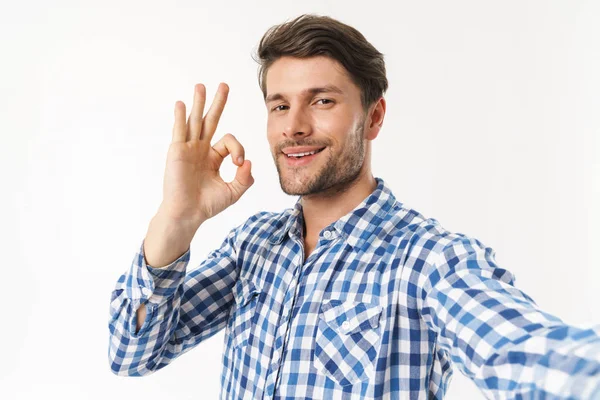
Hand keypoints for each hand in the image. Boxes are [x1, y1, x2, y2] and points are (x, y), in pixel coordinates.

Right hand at [158, 83, 253, 225]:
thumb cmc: (207, 205)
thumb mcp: (233, 192)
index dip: (238, 148)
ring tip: (201, 86)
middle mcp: (200, 149)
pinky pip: (180, 131)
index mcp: (213, 157)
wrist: (187, 214)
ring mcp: (188, 149)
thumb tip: (249, 162)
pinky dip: (181, 117)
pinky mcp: (177, 152)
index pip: (229, 141)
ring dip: (198, 103)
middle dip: (218, 103)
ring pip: (195, 121)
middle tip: (224, 85)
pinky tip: (182, 104)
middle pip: (211, 120)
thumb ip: (245, 178)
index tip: (240, 163)